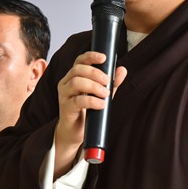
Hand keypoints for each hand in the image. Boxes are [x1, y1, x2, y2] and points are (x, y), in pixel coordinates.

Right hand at [53, 51, 126, 178]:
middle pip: (78, 69)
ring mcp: (64, 95)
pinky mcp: (65, 108)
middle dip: (95, 73)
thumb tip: (122, 69)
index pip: (80, 60)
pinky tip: (101, 104)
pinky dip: (91, 101)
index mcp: (74, 76)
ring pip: (76, 82)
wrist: (76, 132)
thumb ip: (111, 83)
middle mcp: (66, 83)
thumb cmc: (88, 110)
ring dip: (93, 86)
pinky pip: (77, 100)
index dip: (91, 56)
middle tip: (108, 81)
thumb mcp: (102, 94)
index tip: (104, 58)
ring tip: (105, 94)